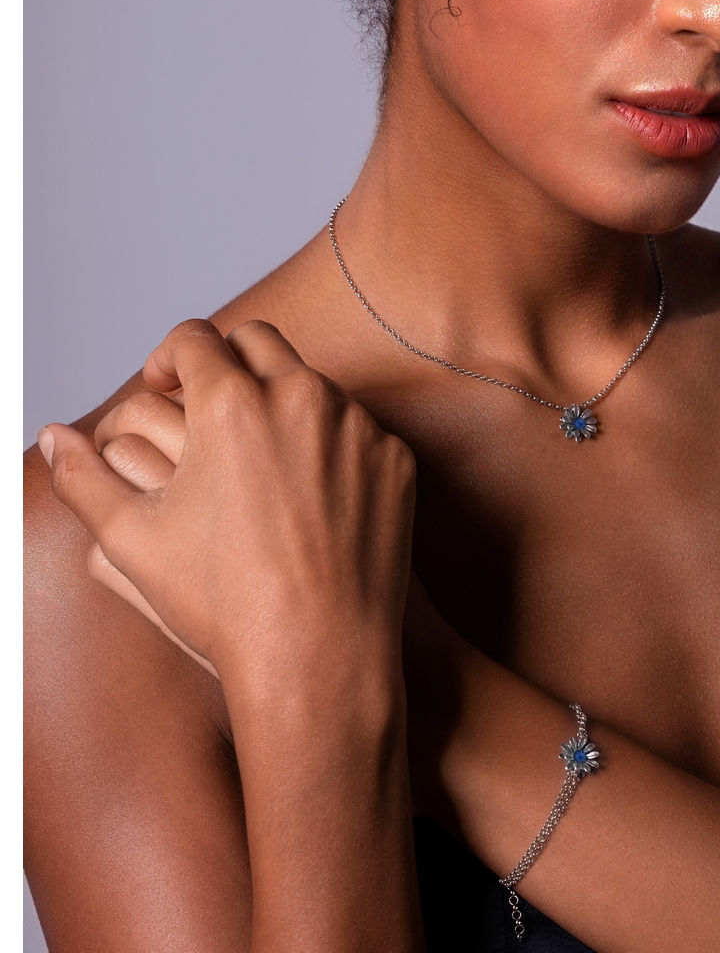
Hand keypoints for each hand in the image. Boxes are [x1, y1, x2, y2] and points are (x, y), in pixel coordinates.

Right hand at [39, 319, 416, 683]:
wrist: (318, 654)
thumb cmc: (221, 601)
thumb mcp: (132, 539)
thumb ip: (82, 478)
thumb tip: (51, 437)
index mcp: (232, 403)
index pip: (194, 337)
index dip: (168, 355)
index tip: (162, 381)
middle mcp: (303, 398)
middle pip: (258, 341)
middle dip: (227, 361)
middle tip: (210, 402)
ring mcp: (358, 427)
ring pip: (314, 384)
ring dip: (283, 400)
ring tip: (260, 453)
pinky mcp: (396, 459)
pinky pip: (359, 430)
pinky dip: (332, 443)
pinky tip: (312, 492)